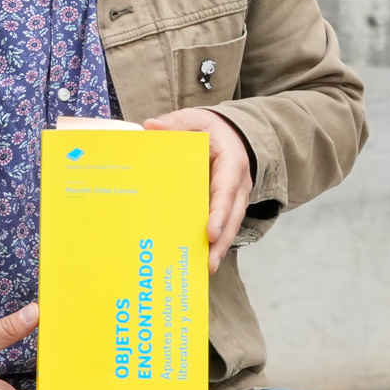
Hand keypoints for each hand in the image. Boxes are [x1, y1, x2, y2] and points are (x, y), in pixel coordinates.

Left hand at [142, 108, 252, 272]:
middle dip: (221, 241)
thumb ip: (175, 124)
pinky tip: (199, 260)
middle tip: (208, 263)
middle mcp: (239, 186)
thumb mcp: (195, 120)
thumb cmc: (211, 129)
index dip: (220, 214)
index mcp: (231, 164)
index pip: (227, 192)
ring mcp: (236, 199)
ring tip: (205, 269)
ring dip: (219, 248)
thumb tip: (150, 126)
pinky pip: (223, 227)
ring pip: (231, 227)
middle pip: (233, 217)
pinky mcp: (227, 208)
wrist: (231, 134)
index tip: (210, 233)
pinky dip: (214, 244)